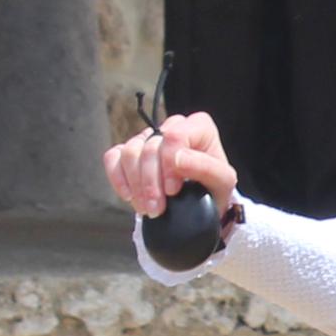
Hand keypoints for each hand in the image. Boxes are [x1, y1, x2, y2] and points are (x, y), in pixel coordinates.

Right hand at [103, 111, 238, 221]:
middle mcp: (171, 128)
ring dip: (136, 185)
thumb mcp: (223, 182)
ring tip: (147, 208)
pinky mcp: (129, 152)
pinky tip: (129, 196)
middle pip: (150, 147)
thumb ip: (207, 168)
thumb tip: (178, 158)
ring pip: (130, 152)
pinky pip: (113, 157)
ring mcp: (148, 139)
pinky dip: (118, 178)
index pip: (175, 135)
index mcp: (197, 127)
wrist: (201, 206)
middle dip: (151, 183)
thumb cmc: (213, 189)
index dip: (169, 164)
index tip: (173, 190)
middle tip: (157, 208)